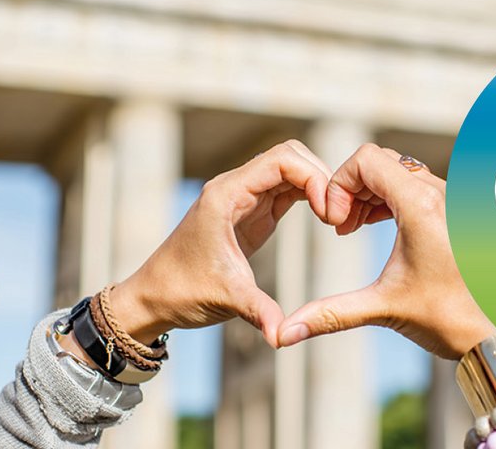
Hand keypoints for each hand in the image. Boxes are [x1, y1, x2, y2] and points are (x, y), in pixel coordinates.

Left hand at [105, 140, 332, 347]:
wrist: (156, 298)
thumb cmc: (182, 291)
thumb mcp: (226, 298)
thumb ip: (259, 312)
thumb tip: (283, 337)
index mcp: (226, 195)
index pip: (281, 160)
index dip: (314, 177)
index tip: (329, 214)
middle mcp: (235, 188)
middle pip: (291, 156)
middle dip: (321, 177)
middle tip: (339, 216)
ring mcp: (244, 198)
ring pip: (291, 170)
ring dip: (319, 186)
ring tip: (337, 219)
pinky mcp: (252, 212)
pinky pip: (288, 190)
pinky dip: (311, 197)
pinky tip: (327, 220)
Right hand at [277, 143, 495, 358]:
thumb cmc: (448, 320)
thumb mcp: (383, 309)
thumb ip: (330, 314)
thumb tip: (285, 333)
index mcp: (422, 206)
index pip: (366, 159)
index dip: (339, 183)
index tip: (333, 221)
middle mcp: (441, 194)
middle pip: (379, 162)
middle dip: (350, 189)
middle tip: (339, 228)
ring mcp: (451, 200)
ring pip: (397, 172)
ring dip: (367, 194)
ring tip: (351, 229)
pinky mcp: (454, 211)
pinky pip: (413, 185)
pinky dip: (387, 198)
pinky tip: (373, 226)